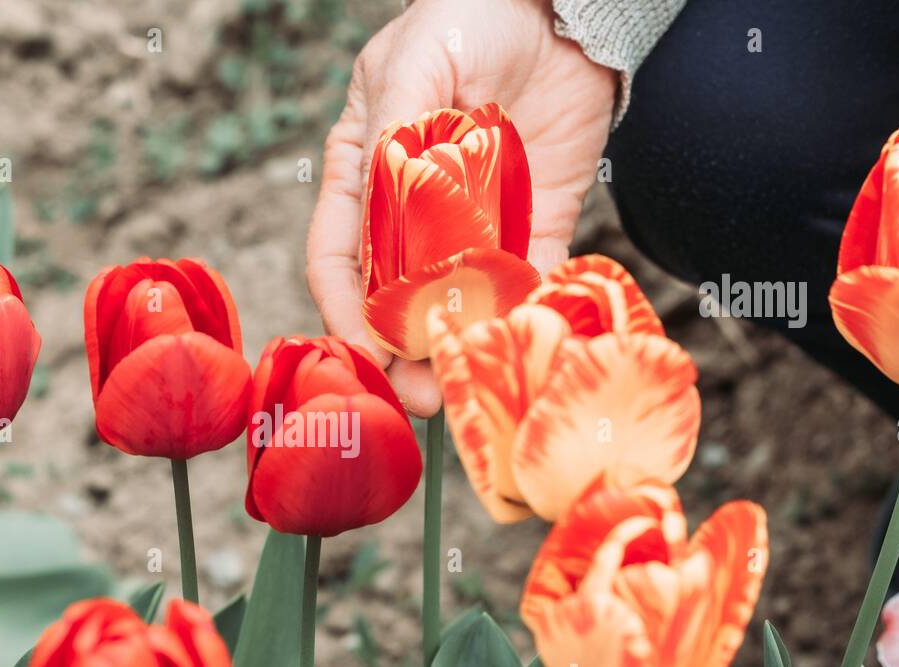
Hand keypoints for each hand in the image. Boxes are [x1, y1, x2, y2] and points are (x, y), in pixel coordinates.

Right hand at [306, 0, 616, 416]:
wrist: (559, 4)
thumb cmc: (468, 15)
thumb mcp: (414, 62)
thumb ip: (390, 127)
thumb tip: (378, 194)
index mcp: (363, 174)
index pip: (339, 259)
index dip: (345, 314)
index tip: (366, 356)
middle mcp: (412, 212)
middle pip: (394, 300)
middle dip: (400, 352)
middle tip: (419, 396)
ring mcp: (474, 224)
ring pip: (456, 303)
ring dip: (455, 348)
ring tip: (464, 384)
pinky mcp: (534, 223)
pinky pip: (528, 278)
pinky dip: (524, 311)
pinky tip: (520, 341)